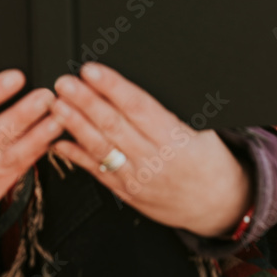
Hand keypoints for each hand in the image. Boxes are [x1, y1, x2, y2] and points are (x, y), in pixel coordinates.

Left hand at [49, 62, 253, 236]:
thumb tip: (134, 82)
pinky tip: (59, 141)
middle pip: (114, 125)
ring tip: (57, 105)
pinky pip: (98, 173)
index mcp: (175, 138)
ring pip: (101, 149)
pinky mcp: (127, 193)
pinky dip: (76, 156)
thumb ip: (167, 109)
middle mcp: (154, 159)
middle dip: (85, 102)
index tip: (91, 71)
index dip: (112, 87)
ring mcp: (138, 178)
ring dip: (75, 125)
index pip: (138, 106)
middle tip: (64, 83)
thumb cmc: (209, 160)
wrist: (219, 205)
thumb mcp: (202, 128)